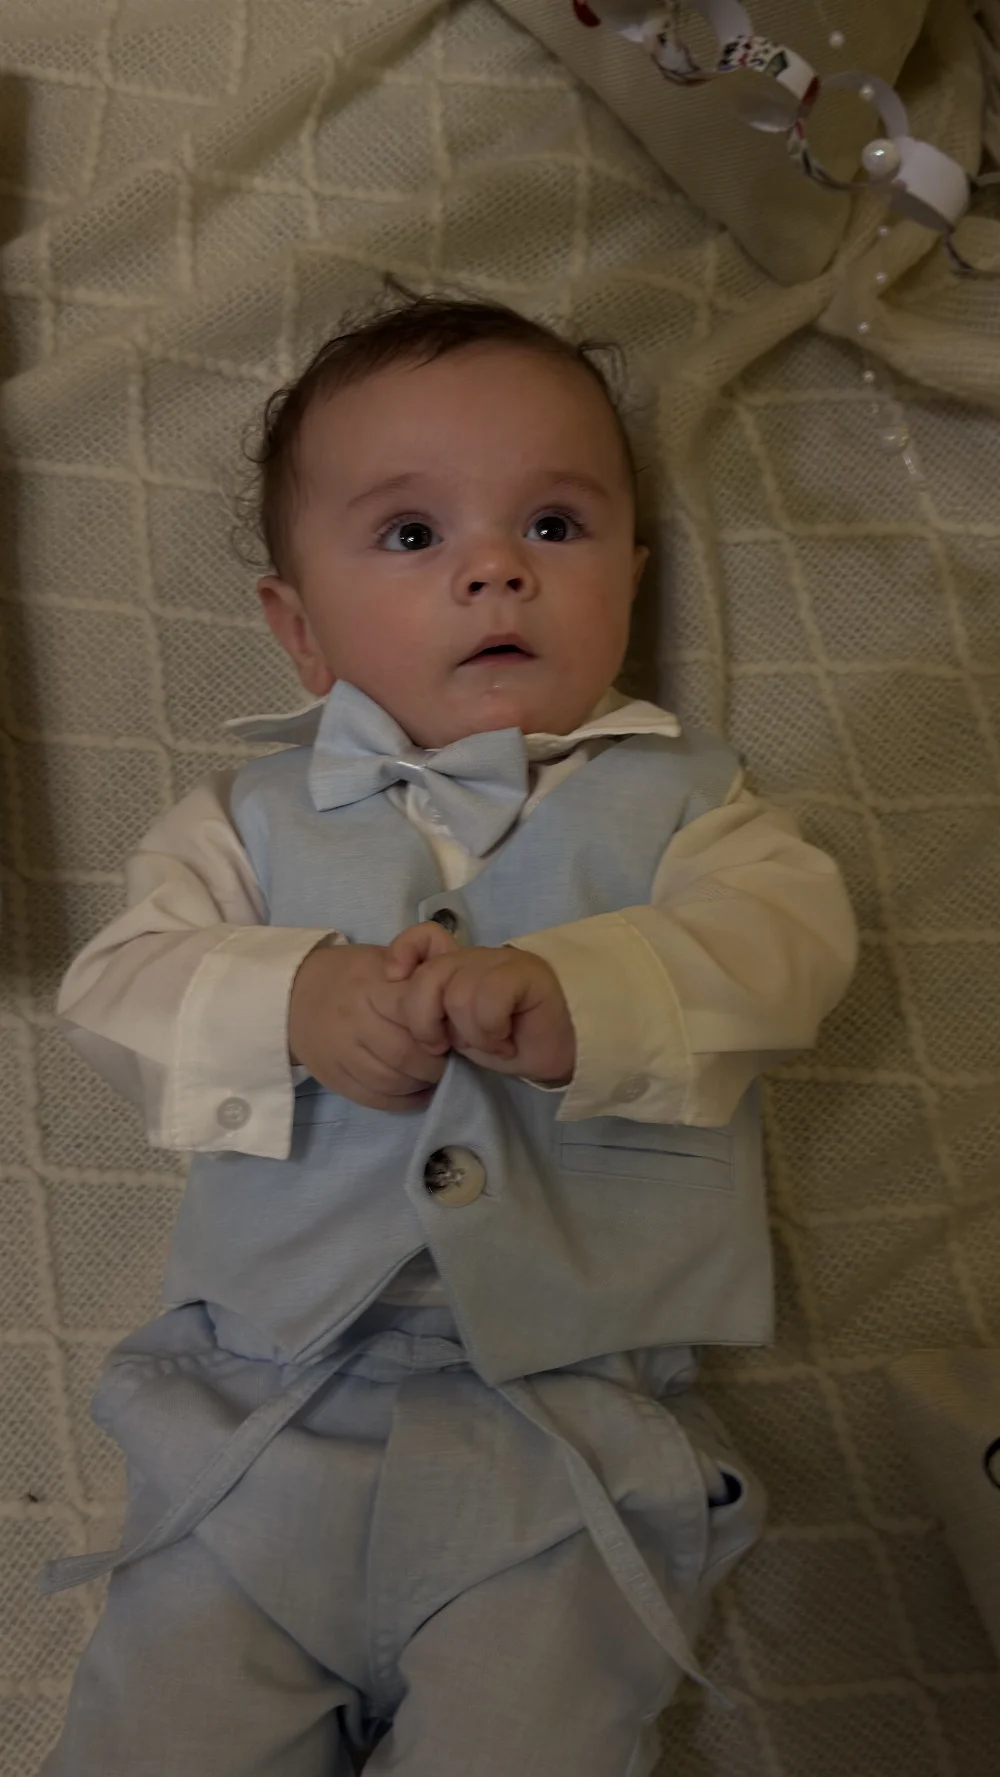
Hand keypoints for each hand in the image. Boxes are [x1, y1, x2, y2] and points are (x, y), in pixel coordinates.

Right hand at [288, 933, 455, 1112]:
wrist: (293, 993)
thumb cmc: (353, 974)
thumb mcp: (385, 955)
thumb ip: (423, 957)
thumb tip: (453, 983)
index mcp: (371, 985)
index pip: (415, 1013)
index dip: (440, 1028)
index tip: (449, 1030)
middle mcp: (353, 1019)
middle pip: (405, 1054)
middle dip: (434, 1063)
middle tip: (443, 1057)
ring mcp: (340, 1051)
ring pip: (391, 1081)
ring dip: (420, 1083)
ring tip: (429, 1073)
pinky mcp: (332, 1077)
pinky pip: (374, 1099)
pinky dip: (403, 1100)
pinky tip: (415, 1090)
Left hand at [385, 924, 575, 1084]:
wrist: (562, 1055)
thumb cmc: (509, 1044)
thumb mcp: (458, 1034)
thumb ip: (433, 1014)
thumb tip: (406, 1006)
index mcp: (456, 966)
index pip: (423, 937)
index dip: (403, 952)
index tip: (393, 977)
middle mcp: (476, 957)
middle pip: (429, 976)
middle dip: (426, 1021)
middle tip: (447, 1045)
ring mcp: (502, 961)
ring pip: (458, 994)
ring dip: (472, 1035)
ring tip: (493, 1043)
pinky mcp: (526, 972)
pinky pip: (488, 1000)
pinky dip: (492, 1030)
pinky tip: (508, 1040)